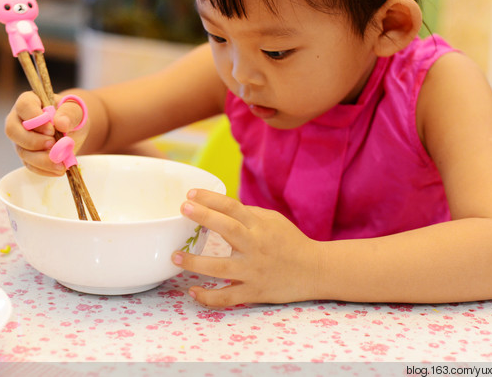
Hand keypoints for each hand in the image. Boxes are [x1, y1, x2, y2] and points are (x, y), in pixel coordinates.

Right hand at [4, 91, 89, 175]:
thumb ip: (69, 113)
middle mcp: (19, 120)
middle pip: (13, 130)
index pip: (23, 106)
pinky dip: (44, 169)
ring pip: (21, 151)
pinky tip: (58, 169)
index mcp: (29, 101)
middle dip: (33, 141)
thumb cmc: (70, 115)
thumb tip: (60, 123)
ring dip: (41, 159)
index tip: (52, 129)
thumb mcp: (75, 110)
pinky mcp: (26, 155)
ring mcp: (20, 139)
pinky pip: (29, 164)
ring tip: (60, 163)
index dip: (35, 119)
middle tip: (53, 145)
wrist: (73, 129)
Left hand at [171, 189, 319, 307]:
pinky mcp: (255, 292)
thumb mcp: (272, 221)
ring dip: (196, 263)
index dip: (212, 199)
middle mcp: (256, 247)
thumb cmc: (291, 242)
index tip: (191, 194)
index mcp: (260, 226)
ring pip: (221, 267)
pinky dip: (209, 297)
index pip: (233, 208)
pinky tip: (193, 292)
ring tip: (175, 256)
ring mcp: (254, 271)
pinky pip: (228, 297)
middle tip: (183, 209)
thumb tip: (219, 208)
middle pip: (228, 229)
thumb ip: (248, 215)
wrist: (315, 271)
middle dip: (204, 217)